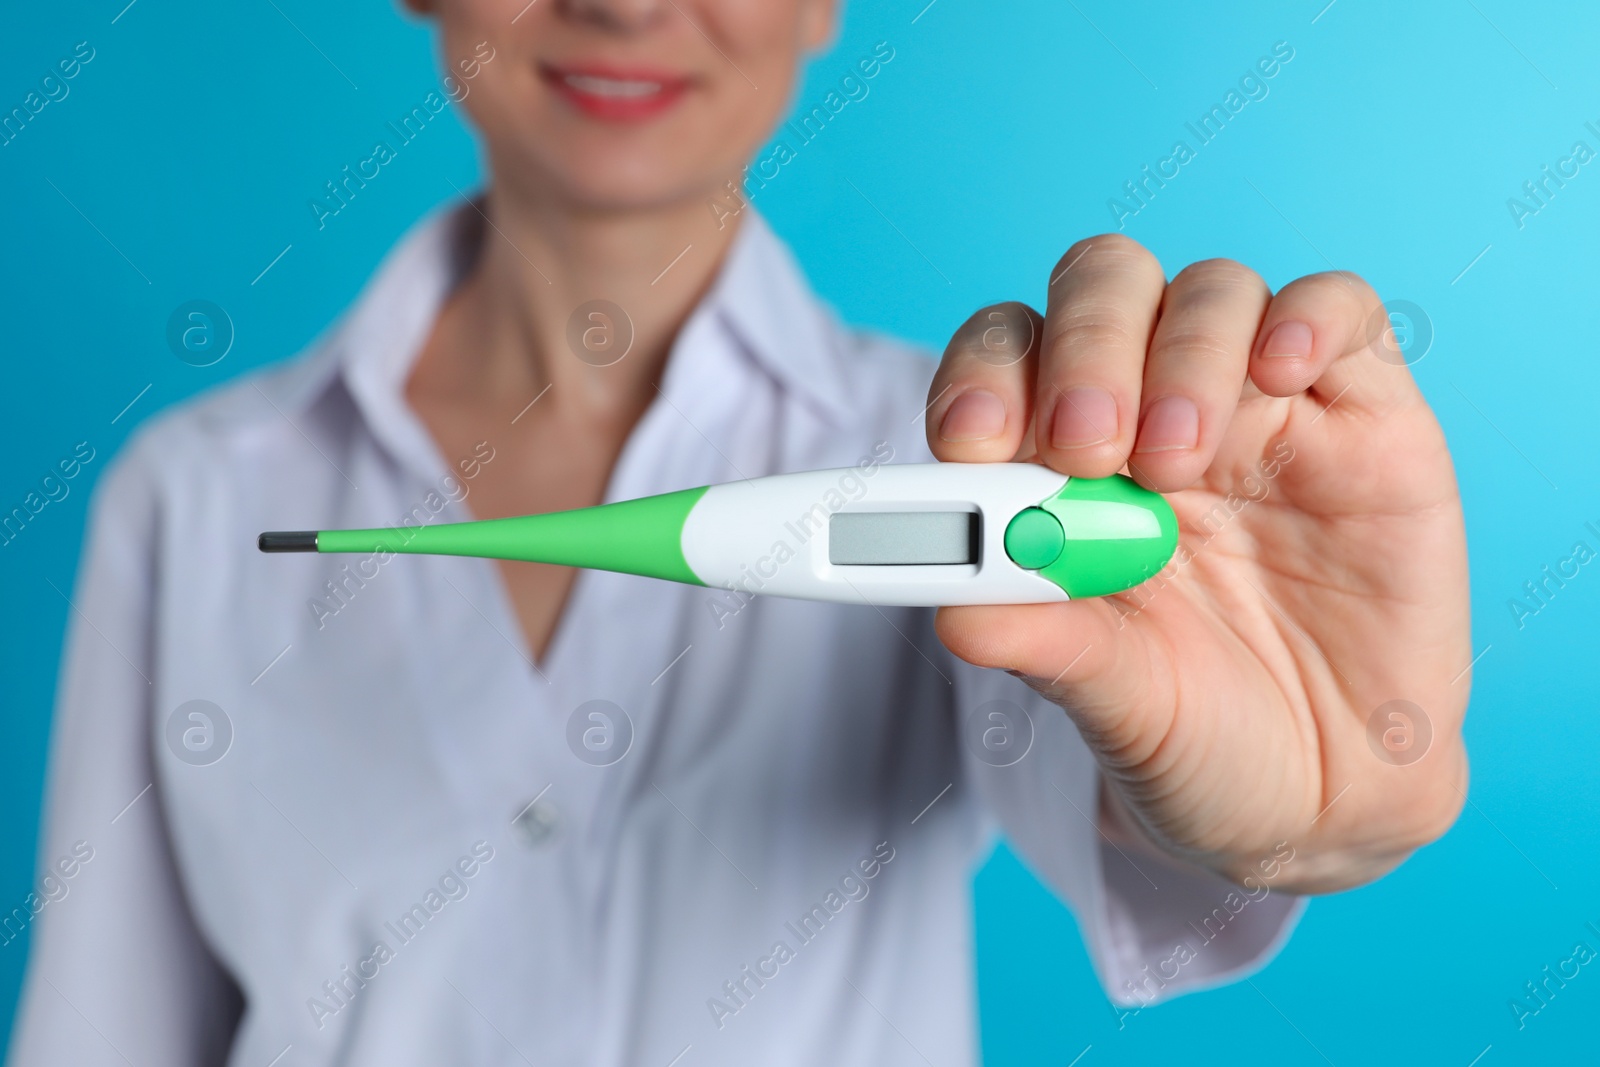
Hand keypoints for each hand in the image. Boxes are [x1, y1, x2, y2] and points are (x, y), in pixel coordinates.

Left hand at [926, 235, 1469, 892]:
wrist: (1325, 798)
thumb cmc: (1194, 729)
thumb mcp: (1112, 697)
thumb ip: (1044, 641)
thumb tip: (952, 612)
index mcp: (1063, 463)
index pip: (1007, 359)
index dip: (981, 377)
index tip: (971, 443)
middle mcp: (1153, 409)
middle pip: (1103, 288)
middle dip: (1083, 350)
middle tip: (1085, 447)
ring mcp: (1261, 405)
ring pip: (1211, 290)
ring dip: (1182, 355)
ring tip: (1179, 463)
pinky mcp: (1368, 418)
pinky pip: (1340, 311)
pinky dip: (1307, 318)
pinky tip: (1279, 373)